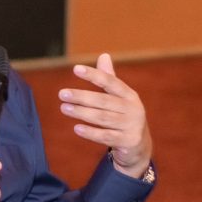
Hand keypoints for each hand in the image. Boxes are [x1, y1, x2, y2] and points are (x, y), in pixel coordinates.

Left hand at [58, 53, 152, 178]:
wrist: (139, 146)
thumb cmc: (124, 116)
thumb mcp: (119, 98)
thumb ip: (109, 79)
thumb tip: (104, 55)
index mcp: (129, 95)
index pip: (111, 81)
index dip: (94, 75)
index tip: (75, 69)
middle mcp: (133, 109)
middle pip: (104, 101)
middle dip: (82, 96)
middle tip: (62, 93)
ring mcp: (132, 126)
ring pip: (103, 118)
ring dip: (82, 113)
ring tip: (64, 108)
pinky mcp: (128, 141)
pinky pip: (106, 137)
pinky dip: (91, 132)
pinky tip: (76, 128)